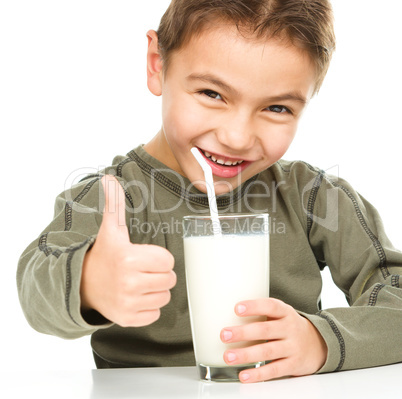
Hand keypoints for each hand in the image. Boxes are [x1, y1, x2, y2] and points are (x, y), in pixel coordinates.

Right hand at [80, 175, 176, 326]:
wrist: (83, 285)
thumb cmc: (104, 254)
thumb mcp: (111, 229)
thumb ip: (114, 204)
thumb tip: (109, 179)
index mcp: (129, 258)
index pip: (168, 260)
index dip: (159, 258)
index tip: (144, 256)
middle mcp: (128, 282)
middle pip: (169, 279)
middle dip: (159, 273)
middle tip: (142, 270)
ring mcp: (128, 303)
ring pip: (164, 297)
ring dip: (155, 290)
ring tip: (138, 283)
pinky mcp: (127, 319)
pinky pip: (155, 314)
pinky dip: (148, 307)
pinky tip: (135, 297)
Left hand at [220, 298, 327, 382]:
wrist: (318, 344)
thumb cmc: (289, 326)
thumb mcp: (280, 314)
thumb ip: (261, 313)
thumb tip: (226, 312)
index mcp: (285, 312)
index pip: (270, 306)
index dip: (254, 306)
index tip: (237, 308)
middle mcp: (290, 328)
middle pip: (265, 330)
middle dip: (243, 333)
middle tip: (224, 334)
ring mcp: (293, 347)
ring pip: (268, 351)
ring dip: (246, 354)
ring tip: (228, 356)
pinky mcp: (293, 365)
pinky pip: (274, 370)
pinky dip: (258, 374)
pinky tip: (244, 375)